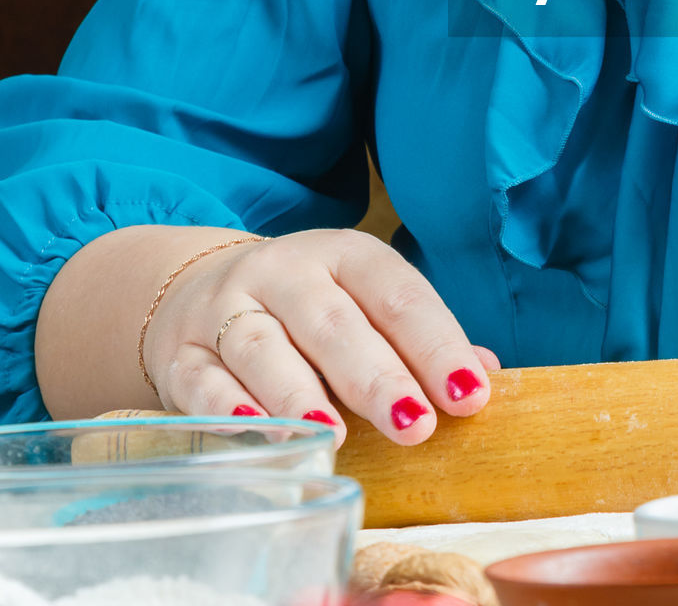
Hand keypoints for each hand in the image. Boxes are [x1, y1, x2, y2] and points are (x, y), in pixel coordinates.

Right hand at [143, 229, 500, 446]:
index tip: (471, 394)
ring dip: (298, 392)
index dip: (436, 345)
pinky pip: (199, 379)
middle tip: (414, 425)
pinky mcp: (180, 351)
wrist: (200, 286)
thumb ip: (419, 340)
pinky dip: (225, 407)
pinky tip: (255, 431)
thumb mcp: (367, 304)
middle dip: (377, 377)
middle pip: (332, 323)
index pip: (398, 295)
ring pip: (263, 347)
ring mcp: (225, 308)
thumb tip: (485, 373)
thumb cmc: (312, 309)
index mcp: (345, 255)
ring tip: (333, 435)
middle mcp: (285, 272)